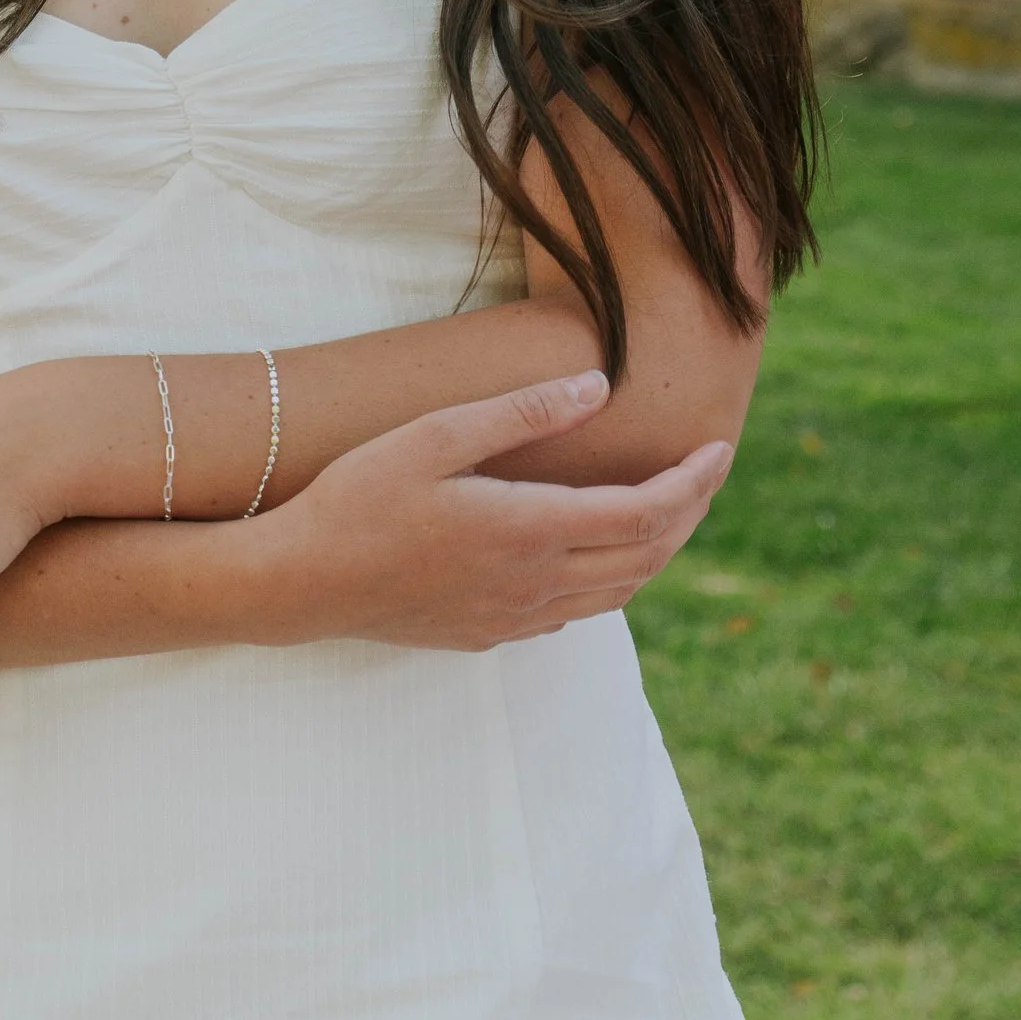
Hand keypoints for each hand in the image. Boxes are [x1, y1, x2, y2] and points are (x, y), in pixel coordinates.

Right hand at [261, 370, 732, 650]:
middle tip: (706, 472)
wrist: (301, 584)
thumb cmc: (358, 498)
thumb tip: (597, 386)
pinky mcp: (489, 633)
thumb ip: (521, 413)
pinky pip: (575, 613)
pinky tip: (594, 552)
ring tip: (669, 508)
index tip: (719, 448)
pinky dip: (610, 579)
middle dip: (688, 513)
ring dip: (655, 551)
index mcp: (530, 530)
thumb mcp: (435, 436)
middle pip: (645, 557)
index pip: (645, 513)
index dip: (692, 482)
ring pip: (616, 593)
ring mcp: (514, 617)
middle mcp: (535, 584)